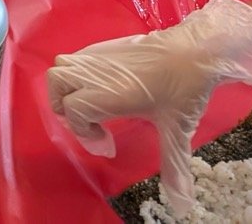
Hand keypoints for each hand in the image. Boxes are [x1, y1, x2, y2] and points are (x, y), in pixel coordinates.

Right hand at [46, 0, 251, 216]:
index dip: (84, 132)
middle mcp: (96, 72)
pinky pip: (77, 58)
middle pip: (56, 83)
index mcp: (109, 93)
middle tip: (90, 122)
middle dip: (64, 106)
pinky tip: (106, 87)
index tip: (109, 146)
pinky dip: (80, 75)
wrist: (195, 50)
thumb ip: (173, 166)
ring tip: (93, 104)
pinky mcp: (105, 45)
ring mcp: (98, 55)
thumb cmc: (184, 90)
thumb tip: (181, 206)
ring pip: (62, 67)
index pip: (72, 110)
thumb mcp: (177, 131)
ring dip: (68, 88)